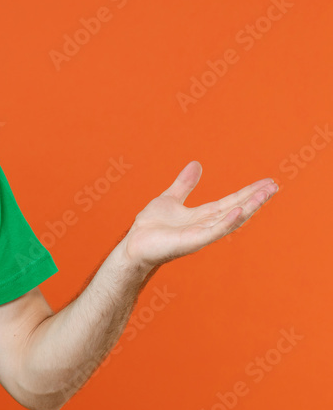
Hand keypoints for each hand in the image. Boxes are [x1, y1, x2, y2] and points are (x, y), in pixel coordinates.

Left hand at [123, 160, 277, 270]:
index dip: (248, 192)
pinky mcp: (192, 242)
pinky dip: (227, 222)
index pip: (231, 201)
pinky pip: (213, 231)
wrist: (134, 245)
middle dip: (255, 198)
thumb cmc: (151, 227)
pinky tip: (239, 210)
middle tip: (274, 185)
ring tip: (265, 194)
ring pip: (230, 220)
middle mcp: (206, 225)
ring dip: (249, 207)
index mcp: (202, 215)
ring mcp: (201, 234)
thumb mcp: (170, 199)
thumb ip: (184, 185)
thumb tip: (196, 164)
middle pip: (236, 209)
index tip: (267, 182)